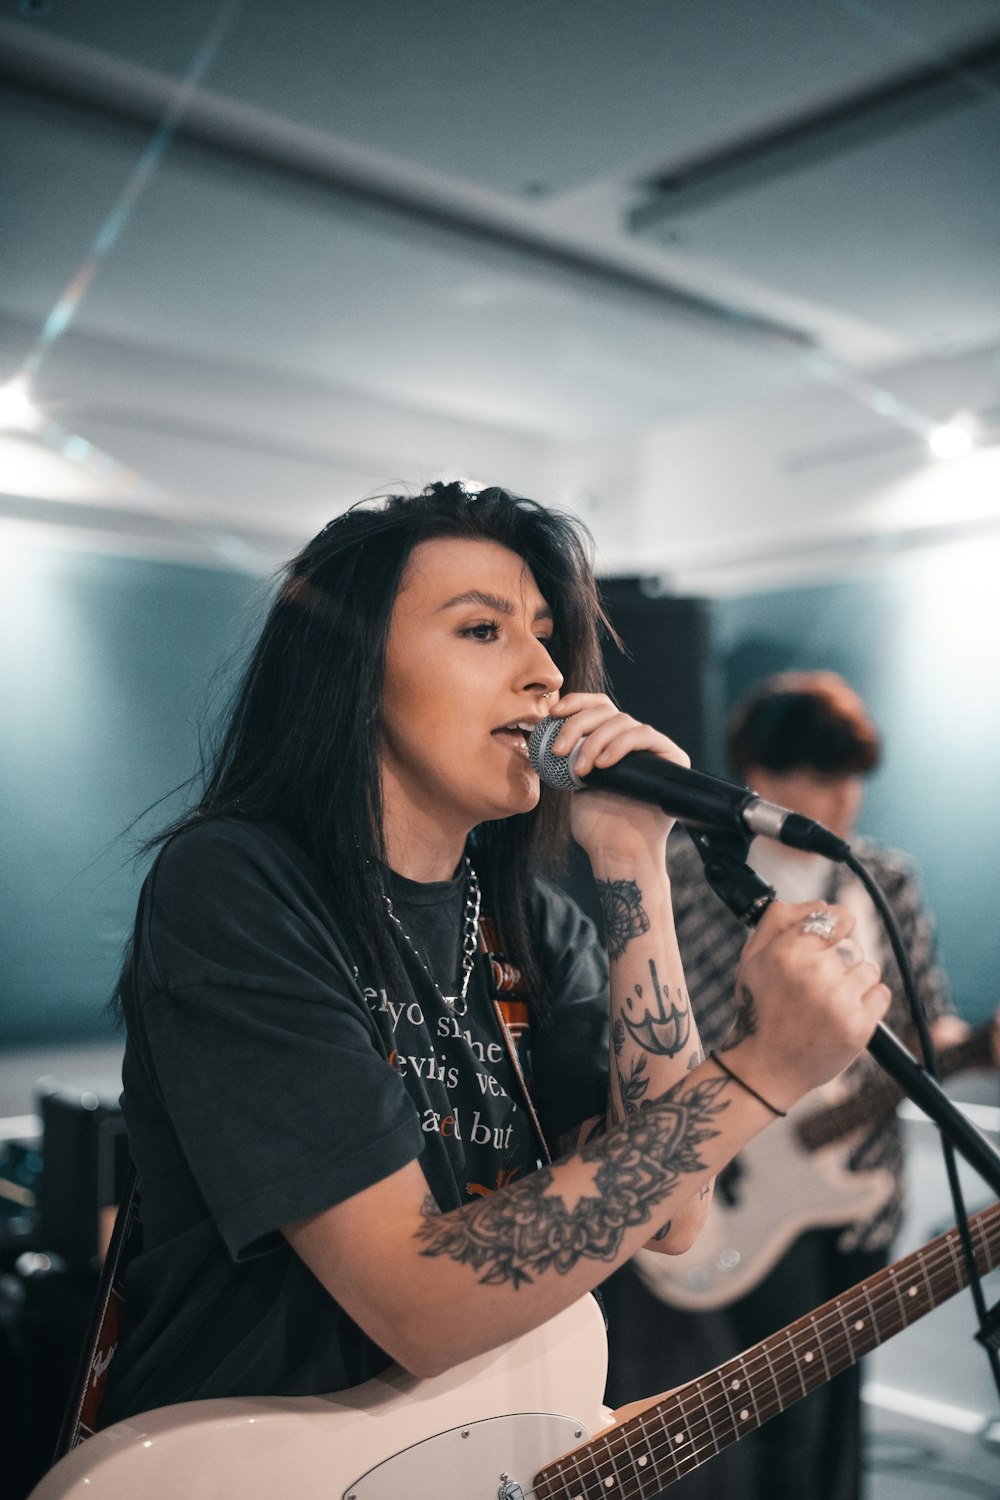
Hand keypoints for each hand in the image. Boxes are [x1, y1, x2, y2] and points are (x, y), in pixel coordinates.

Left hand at [544, 693, 688, 866]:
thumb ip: (568, 752)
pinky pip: (645, 736)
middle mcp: (634, 741)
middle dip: (578, 725)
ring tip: (582, 769)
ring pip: (623, 721)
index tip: (554, 714)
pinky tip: (603, 764)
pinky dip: (620, 745)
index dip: (576, 703)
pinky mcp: (672, 758)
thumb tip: (548, 725)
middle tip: (559, 750)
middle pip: (607, 711)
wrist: (616, 851)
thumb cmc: (596, 823)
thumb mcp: (572, 780)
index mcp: (611, 742)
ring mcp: (653, 749)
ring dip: (596, 741)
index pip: (598, 707)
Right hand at [723, 900, 890, 1112]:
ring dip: (854, 981)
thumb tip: (822, 902)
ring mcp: (839, 1000)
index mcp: (789, 951)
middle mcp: (815, 972)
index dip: (835, 927)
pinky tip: (843, 1013)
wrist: (764, 1067)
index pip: (836, 916)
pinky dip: (868, 1002)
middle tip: (817, 983)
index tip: (829, 941)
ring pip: (868, 968)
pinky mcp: (859, 1026)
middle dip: (839, 960)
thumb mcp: (752, 956)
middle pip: (852, 945)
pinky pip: (881, 994)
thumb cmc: (758, 1008)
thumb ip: (781, 918)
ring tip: (829, 1001)